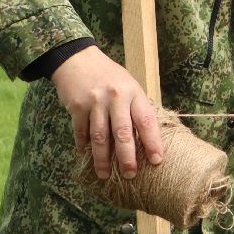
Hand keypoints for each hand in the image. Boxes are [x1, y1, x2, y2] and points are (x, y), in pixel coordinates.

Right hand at [49, 46, 163, 178]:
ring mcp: (95, 102)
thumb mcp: (129, 86)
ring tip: (105, 174)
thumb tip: (148, 138)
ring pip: (100, 137)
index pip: (146, 121)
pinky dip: (83, 146)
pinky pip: (81, 132)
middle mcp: (116, 97)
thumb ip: (137, 108)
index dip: (153, 142)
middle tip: (130, 175)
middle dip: (127, 157)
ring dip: (102, 159)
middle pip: (123, 133)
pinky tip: (85, 156)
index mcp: (134, 93)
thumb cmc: (109, 76)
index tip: (157, 161)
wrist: (77, 59)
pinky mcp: (77, 106)